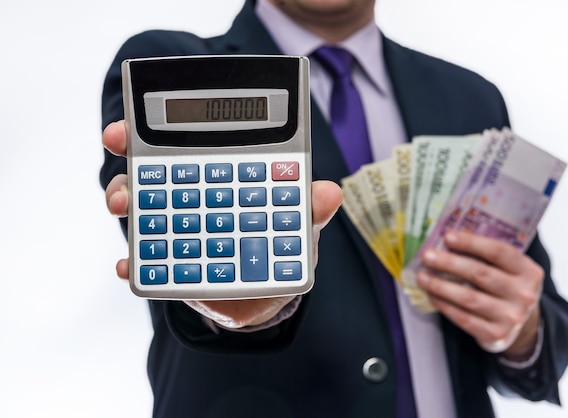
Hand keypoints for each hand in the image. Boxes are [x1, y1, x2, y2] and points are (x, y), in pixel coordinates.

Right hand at [103, 120, 342, 327]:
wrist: (269, 294)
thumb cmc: (281, 247)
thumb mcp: (299, 225)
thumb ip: (310, 209)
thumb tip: (328, 193)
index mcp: (218, 177)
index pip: (184, 147)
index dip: (153, 133)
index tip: (127, 128)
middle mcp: (190, 198)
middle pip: (149, 173)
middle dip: (127, 163)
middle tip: (119, 161)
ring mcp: (177, 230)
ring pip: (142, 212)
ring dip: (125, 203)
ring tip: (126, 207)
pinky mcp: (170, 265)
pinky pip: (146, 263)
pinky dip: (135, 264)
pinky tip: (128, 267)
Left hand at [416, 230, 542, 359]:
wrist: (520, 324)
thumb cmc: (506, 286)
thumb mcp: (509, 269)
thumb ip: (487, 254)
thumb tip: (448, 238)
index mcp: (529, 271)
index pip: (499, 252)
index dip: (472, 243)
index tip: (448, 236)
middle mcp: (524, 294)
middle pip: (480, 274)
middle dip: (450, 263)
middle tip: (427, 256)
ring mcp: (511, 317)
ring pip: (469, 298)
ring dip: (441, 285)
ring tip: (422, 276)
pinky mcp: (496, 335)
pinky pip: (464, 318)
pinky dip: (445, 305)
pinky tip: (432, 295)